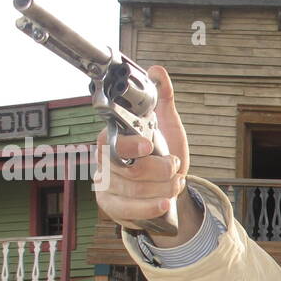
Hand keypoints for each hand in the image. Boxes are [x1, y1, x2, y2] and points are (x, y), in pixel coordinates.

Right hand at [93, 65, 200, 244]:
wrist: (165, 185)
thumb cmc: (161, 154)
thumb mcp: (167, 126)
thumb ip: (163, 99)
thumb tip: (156, 71)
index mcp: (112, 137)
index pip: (113, 141)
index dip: (131, 145)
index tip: (149, 144)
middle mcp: (104, 161)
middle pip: (129, 169)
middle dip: (160, 169)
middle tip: (175, 166)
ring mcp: (105, 184)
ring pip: (135, 189)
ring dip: (164, 187)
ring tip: (176, 182)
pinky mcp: (111, 205)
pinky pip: (129, 209)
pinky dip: (150, 206)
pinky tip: (165, 202)